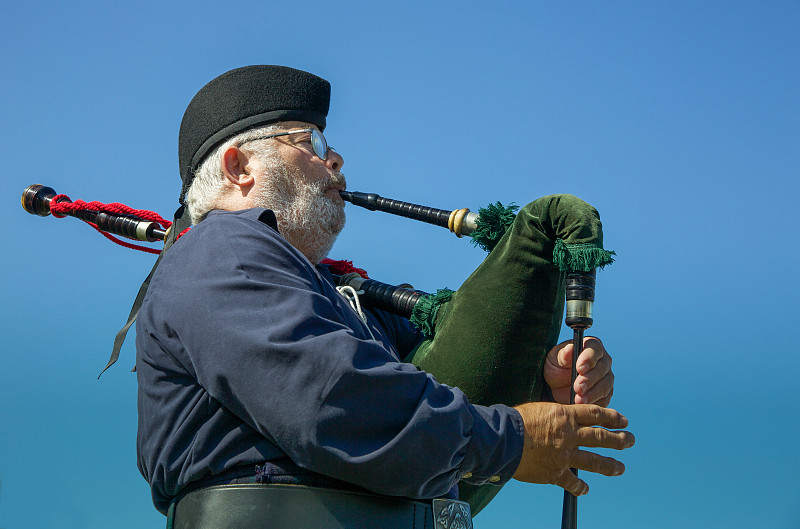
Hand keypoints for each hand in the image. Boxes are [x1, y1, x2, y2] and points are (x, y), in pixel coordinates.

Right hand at [512, 402, 633, 495]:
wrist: (503, 440)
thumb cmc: (515, 421)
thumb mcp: (538, 409)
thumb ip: (553, 414)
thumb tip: (561, 417)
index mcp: (564, 416)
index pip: (594, 414)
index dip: (611, 417)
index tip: (623, 420)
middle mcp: (569, 435)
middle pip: (600, 437)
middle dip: (618, 439)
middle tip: (630, 441)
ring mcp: (564, 455)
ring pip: (594, 461)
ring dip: (610, 465)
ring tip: (620, 468)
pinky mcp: (555, 473)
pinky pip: (572, 482)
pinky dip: (579, 487)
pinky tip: (585, 489)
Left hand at [544, 336, 613, 405]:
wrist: (555, 385)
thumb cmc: (555, 366)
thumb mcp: (554, 358)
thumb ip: (562, 354)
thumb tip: (569, 348)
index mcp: (591, 347)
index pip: (595, 349)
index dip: (588, 358)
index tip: (579, 368)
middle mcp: (602, 361)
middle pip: (602, 369)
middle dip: (589, 379)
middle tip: (577, 387)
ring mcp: (606, 378)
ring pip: (605, 385)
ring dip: (592, 394)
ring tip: (579, 399)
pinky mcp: (605, 393)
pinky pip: (605, 399)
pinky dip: (595, 403)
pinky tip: (584, 405)